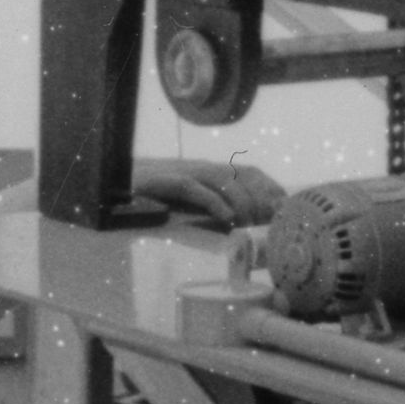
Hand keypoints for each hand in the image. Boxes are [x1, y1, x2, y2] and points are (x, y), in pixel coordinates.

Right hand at [121, 159, 285, 235]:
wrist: (118, 190)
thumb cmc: (158, 203)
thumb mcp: (194, 209)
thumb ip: (217, 216)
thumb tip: (244, 234)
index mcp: (213, 173)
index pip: (252, 173)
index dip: (273, 189)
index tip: (286, 211)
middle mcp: (203, 169)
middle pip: (245, 174)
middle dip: (264, 196)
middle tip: (272, 222)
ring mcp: (185, 173)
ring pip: (224, 179)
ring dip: (243, 202)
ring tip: (251, 225)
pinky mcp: (165, 182)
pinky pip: (194, 188)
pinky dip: (214, 202)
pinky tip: (226, 219)